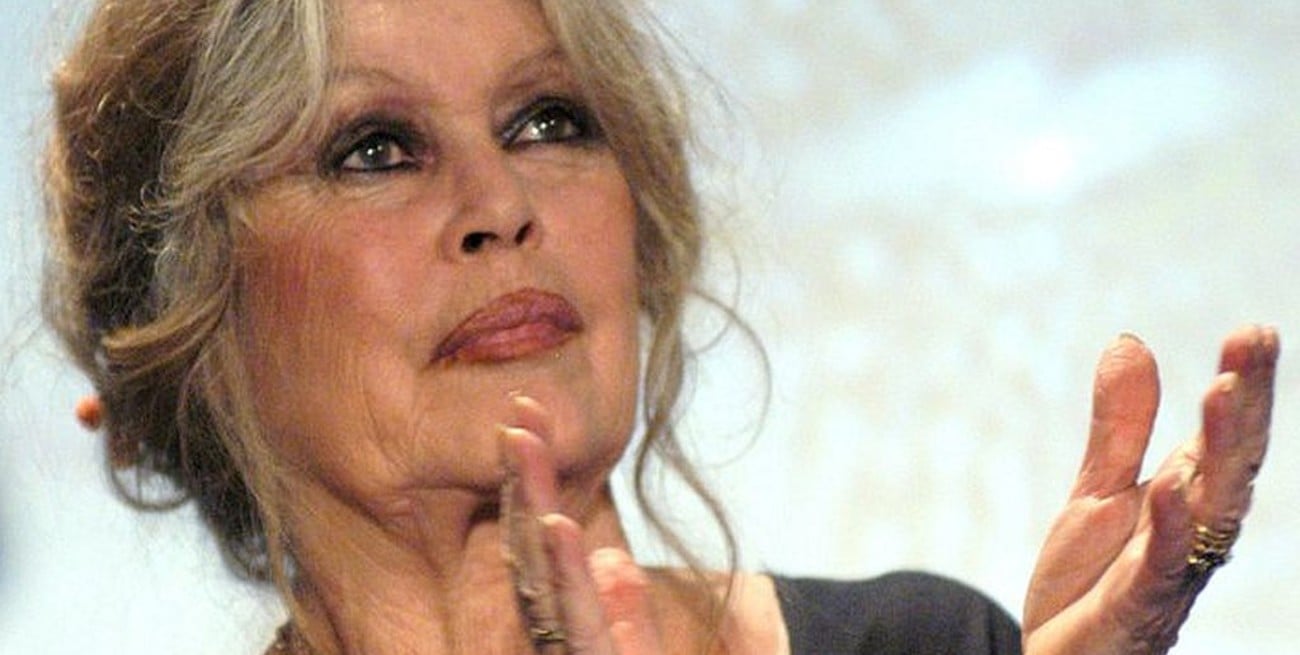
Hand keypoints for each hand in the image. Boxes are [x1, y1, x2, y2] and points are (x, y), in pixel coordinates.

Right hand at [499, 396, 663, 653]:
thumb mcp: (640, 652)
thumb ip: (630, 611)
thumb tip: (611, 558)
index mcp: (569, 618)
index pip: (544, 535)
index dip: (536, 474)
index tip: (528, 414)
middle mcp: (557, 629)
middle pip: (533, 540)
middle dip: (525, 472)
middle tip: (520, 405)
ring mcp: (566, 649)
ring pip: (542, 569)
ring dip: (531, 502)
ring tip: (525, 441)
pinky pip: (577, 619)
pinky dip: (565, 568)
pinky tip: (556, 523)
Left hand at [1023, 325, 1278, 653]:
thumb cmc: (1091, 581)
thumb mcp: (1097, 489)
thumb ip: (1119, 426)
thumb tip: (1131, 342)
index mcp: (1185, 495)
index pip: (1223, 433)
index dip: (1243, 384)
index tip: (1254, 331)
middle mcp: (1193, 529)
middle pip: (1230, 460)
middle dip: (1244, 402)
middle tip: (1252, 343)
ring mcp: (1171, 567)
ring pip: (1211, 506)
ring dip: (1220, 451)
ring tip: (1223, 392)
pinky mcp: (1139, 603)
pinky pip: (1162, 564)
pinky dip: (1171, 525)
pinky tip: (1172, 486)